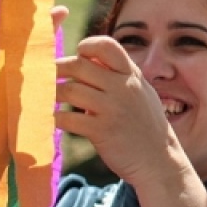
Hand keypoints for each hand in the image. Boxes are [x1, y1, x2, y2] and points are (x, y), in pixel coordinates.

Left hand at [55, 36, 180, 187]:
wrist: (159, 160)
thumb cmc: (146, 124)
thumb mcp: (141, 92)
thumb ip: (120, 74)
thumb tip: (88, 59)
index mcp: (132, 75)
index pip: (107, 46)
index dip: (87, 46)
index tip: (78, 56)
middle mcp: (123, 88)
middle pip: (80, 66)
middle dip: (59, 68)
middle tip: (48, 75)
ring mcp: (112, 109)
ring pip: (70, 90)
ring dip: (53, 93)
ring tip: (48, 97)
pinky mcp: (101, 131)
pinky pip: (68, 119)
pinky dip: (56, 118)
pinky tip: (55, 120)